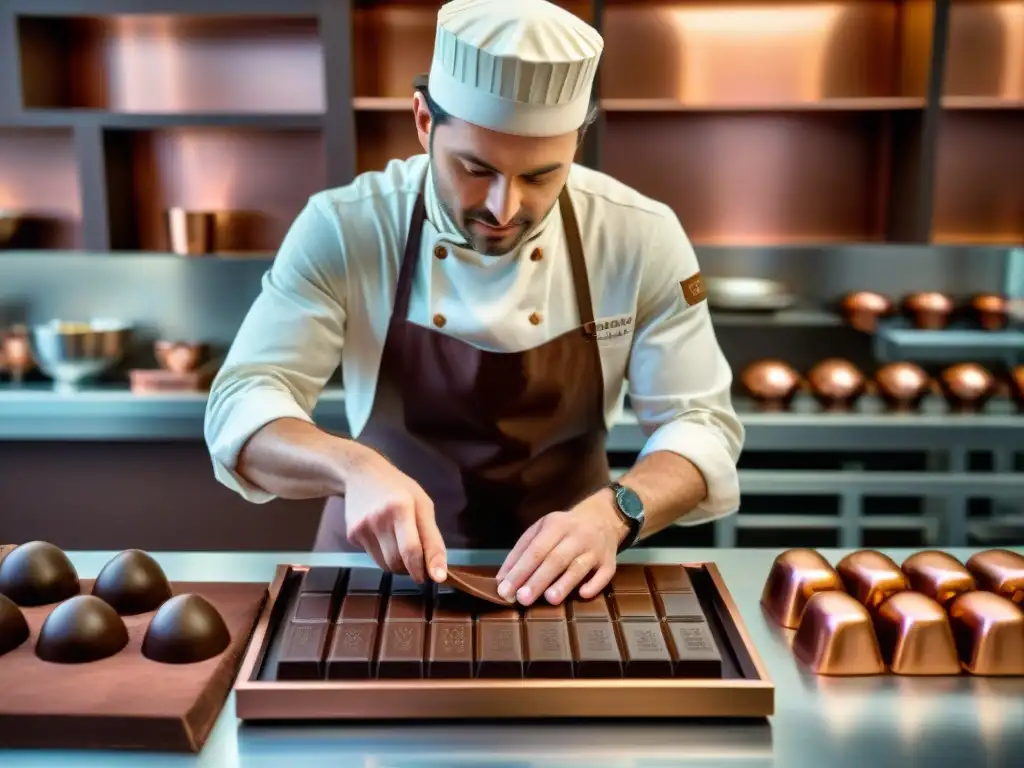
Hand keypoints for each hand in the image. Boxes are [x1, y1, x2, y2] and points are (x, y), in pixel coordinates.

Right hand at [343, 450, 446, 583]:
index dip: (423, 568)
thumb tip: (440, 574)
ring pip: (385, 565)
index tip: (434, 578)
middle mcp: (378, 519)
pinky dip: (383, 555)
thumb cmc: (399, 489)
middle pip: (398, 562)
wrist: (361, 473)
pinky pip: (373, 557)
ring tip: (401, 544)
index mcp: (400, 508)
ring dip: (398, 564)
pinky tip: (384, 535)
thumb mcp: (423, 505)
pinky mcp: (351, 535)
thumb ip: (432, 539)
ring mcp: (361, 528)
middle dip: (412, 568)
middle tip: (419, 560)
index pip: (411, 550)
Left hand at [494, 494, 629, 605]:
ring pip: (579, 567)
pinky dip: (595, 584)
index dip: (519, 570)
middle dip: (538, 580)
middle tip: (521, 599)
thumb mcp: (541, 530)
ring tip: (550, 599)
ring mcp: (595, 549)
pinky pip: (605, 574)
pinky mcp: (610, 562)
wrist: (603, 517)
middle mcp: (576, 536)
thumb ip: (521, 551)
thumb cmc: (564, 528)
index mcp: (555, 525)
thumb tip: (502, 579)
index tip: (504, 590)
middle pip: (555, 559)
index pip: (535, 550)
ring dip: (565, 583)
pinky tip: (583, 594)